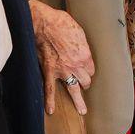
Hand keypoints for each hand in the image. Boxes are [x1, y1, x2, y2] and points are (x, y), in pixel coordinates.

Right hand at [29, 0, 95, 115]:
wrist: (43, 23)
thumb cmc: (61, 23)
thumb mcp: (79, 31)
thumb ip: (82, 45)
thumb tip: (82, 49)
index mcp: (85, 55)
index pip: (91, 69)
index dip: (88, 69)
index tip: (86, 68)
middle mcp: (76, 65)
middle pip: (85, 80)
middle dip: (85, 81)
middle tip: (83, 83)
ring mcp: (62, 70)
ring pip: (73, 89)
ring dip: (78, 100)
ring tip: (82, 110)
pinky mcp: (48, 71)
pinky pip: (49, 89)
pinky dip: (49, 101)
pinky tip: (51, 110)